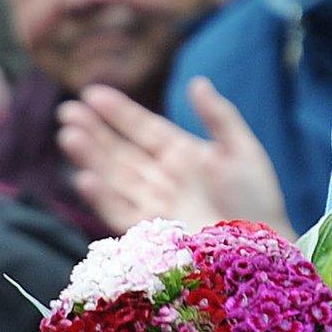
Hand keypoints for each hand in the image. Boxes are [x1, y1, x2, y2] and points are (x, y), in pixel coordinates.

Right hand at [58, 78, 288, 236]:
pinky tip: (83, 178)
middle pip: (120, 151)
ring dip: (90, 157)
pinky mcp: (152, 233)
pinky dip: (102, 197)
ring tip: (68, 135)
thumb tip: (196, 82)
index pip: (143, 128)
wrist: (265, 249)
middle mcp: (162, 178)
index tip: (91, 92)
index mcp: (182, 155)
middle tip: (66, 111)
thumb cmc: (257, 201)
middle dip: (93, 131)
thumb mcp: (243, 150)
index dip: (118, 112)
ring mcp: (154, 205)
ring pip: (114, 177)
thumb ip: (219, 117)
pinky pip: (121, 212)